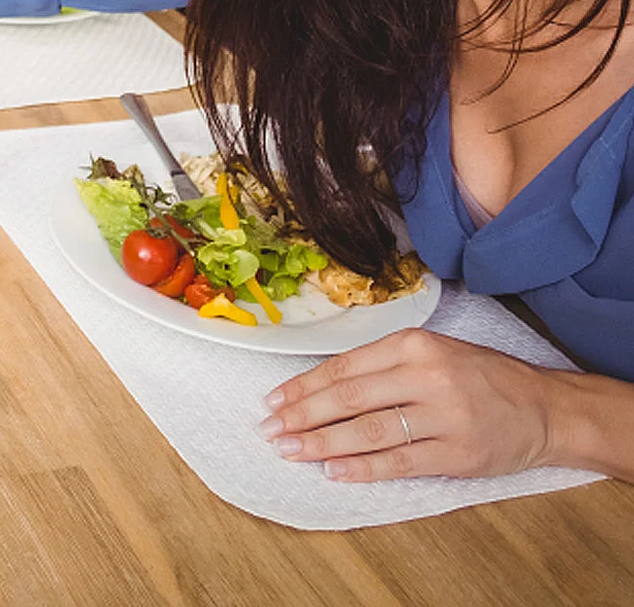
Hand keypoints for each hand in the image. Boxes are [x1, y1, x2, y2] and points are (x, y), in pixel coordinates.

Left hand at [258, 328, 561, 481]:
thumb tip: (320, 386)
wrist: (544, 407)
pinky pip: (399, 462)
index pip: (343, 367)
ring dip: (323, 443)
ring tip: (292, 450)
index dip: (304, 386)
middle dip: (303, 415)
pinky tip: (334, 471)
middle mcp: (425, 376)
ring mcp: (443, 416)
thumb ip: (381, 365)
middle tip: (272, 429)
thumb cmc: (479, 376)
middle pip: (348, 398)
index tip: (274, 401)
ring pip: (368, 431)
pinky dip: (362, 468)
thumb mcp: (430, 351)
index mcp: (413, 344)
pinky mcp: (457, 454)